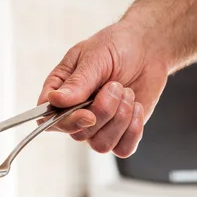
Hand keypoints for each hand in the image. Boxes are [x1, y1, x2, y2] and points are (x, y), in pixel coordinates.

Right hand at [36, 20, 169, 157]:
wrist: (147, 48)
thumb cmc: (116, 47)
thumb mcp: (95, 57)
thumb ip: (77, 82)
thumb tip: (54, 99)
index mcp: (61, 93)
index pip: (49, 120)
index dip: (66, 123)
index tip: (87, 114)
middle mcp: (76, 113)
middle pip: (78, 134)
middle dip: (103, 111)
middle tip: (116, 85)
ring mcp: (98, 126)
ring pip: (101, 145)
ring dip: (119, 119)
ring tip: (127, 93)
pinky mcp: (120, 134)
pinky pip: (122, 150)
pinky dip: (133, 130)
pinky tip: (136, 107)